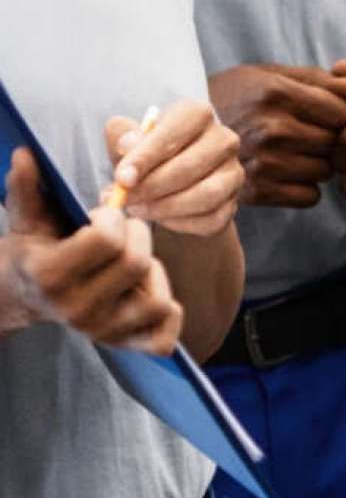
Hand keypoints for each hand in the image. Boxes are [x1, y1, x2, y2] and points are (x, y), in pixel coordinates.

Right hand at [0, 150, 180, 354]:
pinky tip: (150, 289)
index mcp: (51, 274)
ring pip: (157, 300)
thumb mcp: (28, 217)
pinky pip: (163, 338)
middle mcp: (76, 309)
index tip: (103, 214)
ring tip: (133, 261)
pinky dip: (169, 315)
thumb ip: (27, 187)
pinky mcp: (120, 344)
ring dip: (154, 273)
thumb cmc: (35, 248)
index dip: (112, 217)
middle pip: (137, 263)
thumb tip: (25, 153)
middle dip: (137, 235)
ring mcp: (100, 331)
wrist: (24, 296)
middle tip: (124, 231)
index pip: (107, 239)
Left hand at [105, 101, 243, 235]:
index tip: (122, 178)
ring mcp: (233, 172)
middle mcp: (223, 139)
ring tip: (138, 210)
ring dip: (167, 207)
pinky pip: (212, 218)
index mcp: (197, 114)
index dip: (147, 155)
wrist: (170, 185)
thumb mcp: (129, 142)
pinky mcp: (234, 202)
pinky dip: (182, 223)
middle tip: (125, 199)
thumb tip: (128, 144)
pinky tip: (161, 219)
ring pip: (206, 195)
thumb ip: (122, 137)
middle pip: (190, 165)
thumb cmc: (147, 157)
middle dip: (153, 186)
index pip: (176, 130)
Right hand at [208, 62, 345, 208]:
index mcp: (274, 92)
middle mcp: (270, 128)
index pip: (340, 111)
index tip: (322, 113)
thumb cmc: (235, 98)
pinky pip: (310, 196)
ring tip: (292, 152)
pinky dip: (304, 188)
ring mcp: (262, 162)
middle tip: (304, 134)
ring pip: (324, 171)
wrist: (185, 136)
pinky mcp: (256, 191)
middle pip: (334, 141)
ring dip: (316, 164)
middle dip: (327, 138)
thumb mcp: (268, 75)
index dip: (337, 112)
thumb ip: (315, 78)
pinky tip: (286, 174)